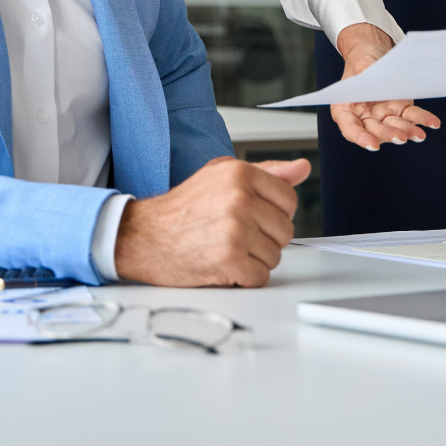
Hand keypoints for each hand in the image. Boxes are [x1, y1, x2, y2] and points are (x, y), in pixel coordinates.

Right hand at [113, 155, 310, 287]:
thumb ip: (267, 173)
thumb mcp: (221, 176)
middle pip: (285, 230)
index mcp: (240, 173)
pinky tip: (223, 264)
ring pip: (275, 256)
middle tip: (233, 234)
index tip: (251, 216)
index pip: (288, 200)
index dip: (271, 214)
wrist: (144, 236)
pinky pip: (260, 277)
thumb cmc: (183, 208)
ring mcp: (235, 229)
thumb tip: (301, 168)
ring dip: (254, 260)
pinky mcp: (229, 259)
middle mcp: (240, 198)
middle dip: (263, 238)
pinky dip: (244, 278)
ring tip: (225, 247)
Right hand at [330, 23, 440, 151]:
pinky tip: (432, 123)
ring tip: (419, 134)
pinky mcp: (400, 110)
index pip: (350, 128)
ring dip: (407, 131)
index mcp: (345, 109)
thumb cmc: (360, 62)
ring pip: (395, 126)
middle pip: (375, 129)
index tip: (372, 145)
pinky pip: (411, 116)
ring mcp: (383, 115)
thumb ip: (364, 76)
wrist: (373, 55)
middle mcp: (364, 117)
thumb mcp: (358, 64)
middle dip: (388, 134)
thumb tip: (375, 84)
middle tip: (401, 137)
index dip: (360, 138)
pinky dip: (422, 119)